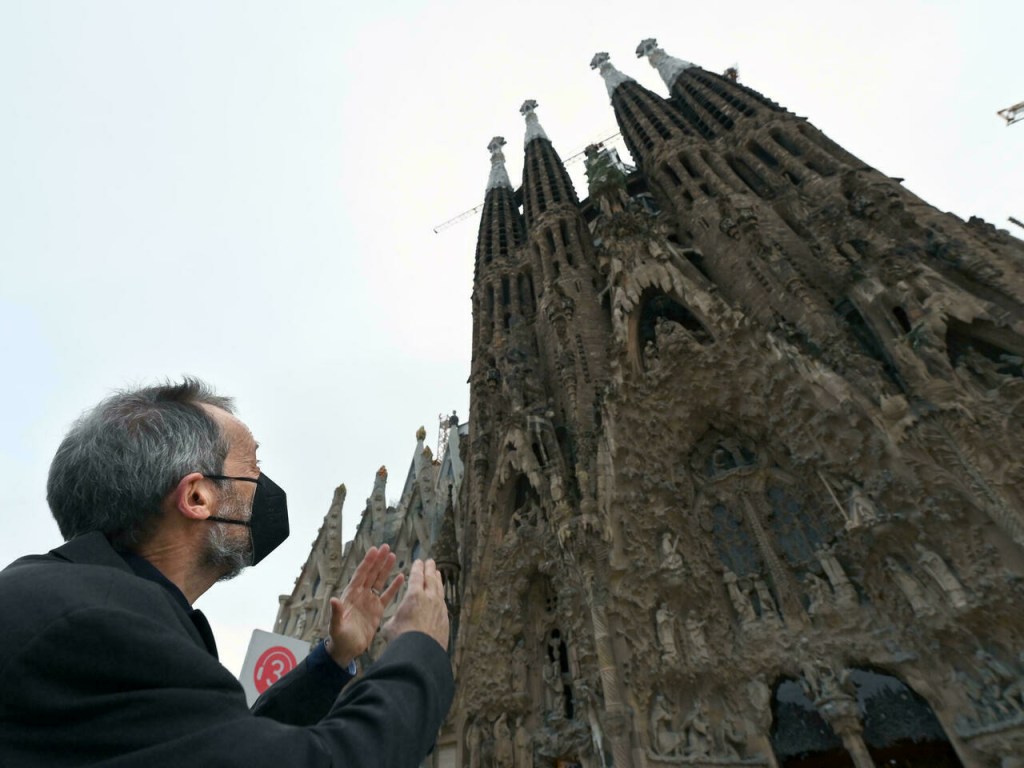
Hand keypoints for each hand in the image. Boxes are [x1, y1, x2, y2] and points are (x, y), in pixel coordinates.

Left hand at [326, 544, 403, 665]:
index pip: (360, 575)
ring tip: (392, 556)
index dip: (367, 562)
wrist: (347, 650)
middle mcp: (361, 595)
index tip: (373, 550)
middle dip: (378, 560)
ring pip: (379, 581)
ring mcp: (370, 601)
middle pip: (371, 574)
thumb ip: (336, 613)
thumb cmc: (339, 638)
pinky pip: (387, 596)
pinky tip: (401, 577)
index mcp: (351, 595)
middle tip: (386, 547)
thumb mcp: (336, 626)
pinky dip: (394, 586)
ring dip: (385, 569)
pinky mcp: (377, 610)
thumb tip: (334, 600)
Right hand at [383, 559, 448, 650]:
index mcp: (414, 596)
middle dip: (430, 568)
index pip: (417, 576)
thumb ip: (396, 617)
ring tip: (437, 573)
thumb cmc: (401, 639)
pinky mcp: (445, 618)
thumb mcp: (390, 625)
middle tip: (430, 561)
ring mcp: (439, 608)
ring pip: (439, 589)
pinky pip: (443, 601)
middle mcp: (429, 598)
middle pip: (431, 578)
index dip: (417, 568)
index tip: (419, 561)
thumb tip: (397, 620)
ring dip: (438, 579)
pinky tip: (440, 596)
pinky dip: (441, 595)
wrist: (420, 653)